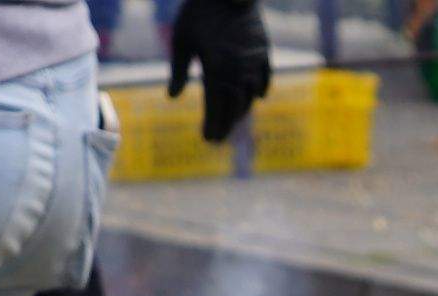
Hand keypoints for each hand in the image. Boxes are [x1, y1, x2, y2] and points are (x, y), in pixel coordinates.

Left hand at [167, 0, 271, 143]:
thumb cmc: (199, 12)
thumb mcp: (181, 40)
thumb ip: (178, 71)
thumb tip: (172, 97)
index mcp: (216, 71)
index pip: (215, 109)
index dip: (212, 127)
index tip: (207, 140)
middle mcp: (238, 73)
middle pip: (234, 109)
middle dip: (226, 127)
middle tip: (218, 139)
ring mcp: (254, 63)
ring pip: (250, 97)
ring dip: (241, 112)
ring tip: (232, 121)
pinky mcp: (264, 52)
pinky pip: (265, 80)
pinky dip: (260, 92)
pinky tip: (255, 98)